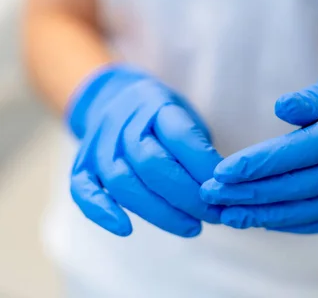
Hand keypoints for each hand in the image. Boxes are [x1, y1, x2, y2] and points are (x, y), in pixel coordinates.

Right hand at [67, 65, 221, 236]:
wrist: (115, 97)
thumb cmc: (161, 116)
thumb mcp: (185, 115)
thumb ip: (198, 146)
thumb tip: (223, 187)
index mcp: (156, 105)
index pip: (181, 137)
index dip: (205, 167)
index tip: (226, 189)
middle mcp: (124, 123)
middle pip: (152, 164)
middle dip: (188, 197)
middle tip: (214, 215)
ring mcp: (99, 144)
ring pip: (123, 183)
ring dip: (159, 212)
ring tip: (192, 228)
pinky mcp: (81, 163)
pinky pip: (83, 189)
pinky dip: (101, 211)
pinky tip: (125, 229)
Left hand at [201, 50, 317, 233]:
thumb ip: (316, 97)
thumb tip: (280, 108)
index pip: (303, 151)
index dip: (261, 164)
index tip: (222, 172)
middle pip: (304, 186)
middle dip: (255, 194)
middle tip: (213, 197)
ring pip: (316, 209)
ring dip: (270, 215)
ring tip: (231, 215)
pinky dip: (298, 222)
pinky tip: (268, 220)